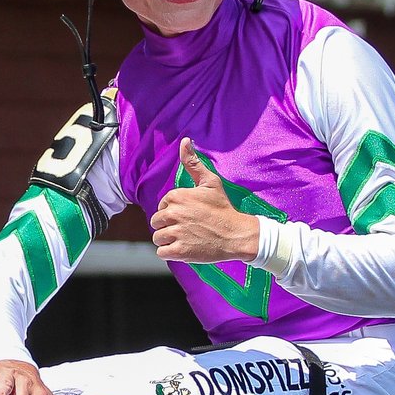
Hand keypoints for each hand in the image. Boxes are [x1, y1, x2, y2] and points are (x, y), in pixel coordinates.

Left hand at [150, 140, 260, 265]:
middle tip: (187, 227)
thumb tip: (185, 141)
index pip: (162, 207)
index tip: (188, 215)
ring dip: (169, 240)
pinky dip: (170, 253)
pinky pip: (161, 253)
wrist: (237, 234)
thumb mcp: (210, 182)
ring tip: (186, 238)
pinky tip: (184, 248)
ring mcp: (176, 233)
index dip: (173, 212)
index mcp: (177, 197)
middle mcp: (173, 214)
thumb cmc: (223, 208)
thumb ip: (193, 163)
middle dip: (168, 226)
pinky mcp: (179, 251)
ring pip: (158, 238)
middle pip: (156, 222)